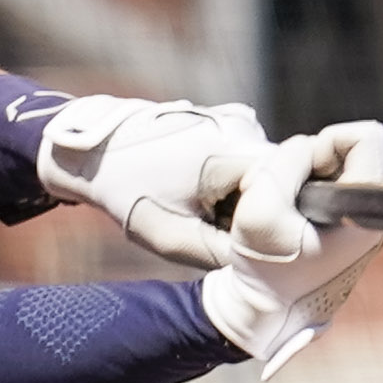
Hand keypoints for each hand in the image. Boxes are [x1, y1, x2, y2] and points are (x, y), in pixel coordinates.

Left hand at [35, 93, 273, 266]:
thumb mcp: (172, 239)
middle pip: (277, 183)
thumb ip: (226, 252)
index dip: (268, 223)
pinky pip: (246, 160)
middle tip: (213, 225)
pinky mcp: (231, 118)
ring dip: (239, 196)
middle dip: (254, 212)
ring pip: (261, 173)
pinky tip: (195, 184)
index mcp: (233, 154)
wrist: (95, 149)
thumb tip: (269, 263)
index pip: (286, 193)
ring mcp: (239, 119)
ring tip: (198, 204)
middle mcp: (245, 129)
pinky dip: (229, 179)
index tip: (237, 237)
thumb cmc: (129, 193)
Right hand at [197, 120, 382, 375]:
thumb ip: (287, 160)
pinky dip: (298, 190)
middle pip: (346, 150)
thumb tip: (309, 147)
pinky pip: (322, 185)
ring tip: (278, 209)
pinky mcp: (341, 225)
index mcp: (362, 213)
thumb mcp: (261, 205)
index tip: (304, 172)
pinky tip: (284, 216)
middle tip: (282, 194)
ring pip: (330, 166)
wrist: (264, 312)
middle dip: (307, 161)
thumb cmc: (264, 269)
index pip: (367, 138)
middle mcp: (370, 215)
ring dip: (296, 177)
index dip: (327, 142)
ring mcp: (356, 221)